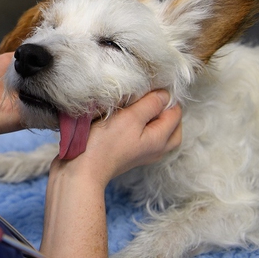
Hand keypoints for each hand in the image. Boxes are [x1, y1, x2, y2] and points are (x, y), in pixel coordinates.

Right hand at [50, 90, 181, 186]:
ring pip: (160, 132)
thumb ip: (151, 104)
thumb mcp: (131, 117)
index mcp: (161, 139)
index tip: (150, 87)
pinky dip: (143, 126)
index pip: (175, 112)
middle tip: (152, 96)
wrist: (82, 170)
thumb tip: (165, 95)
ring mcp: (143, 153)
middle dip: (166, 108)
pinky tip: (129, 120)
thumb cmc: (105, 143)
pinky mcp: (129, 154)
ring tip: (141, 106)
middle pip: (172, 126)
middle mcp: (156, 149)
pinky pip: (145, 137)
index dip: (166, 96)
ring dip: (154, 117)